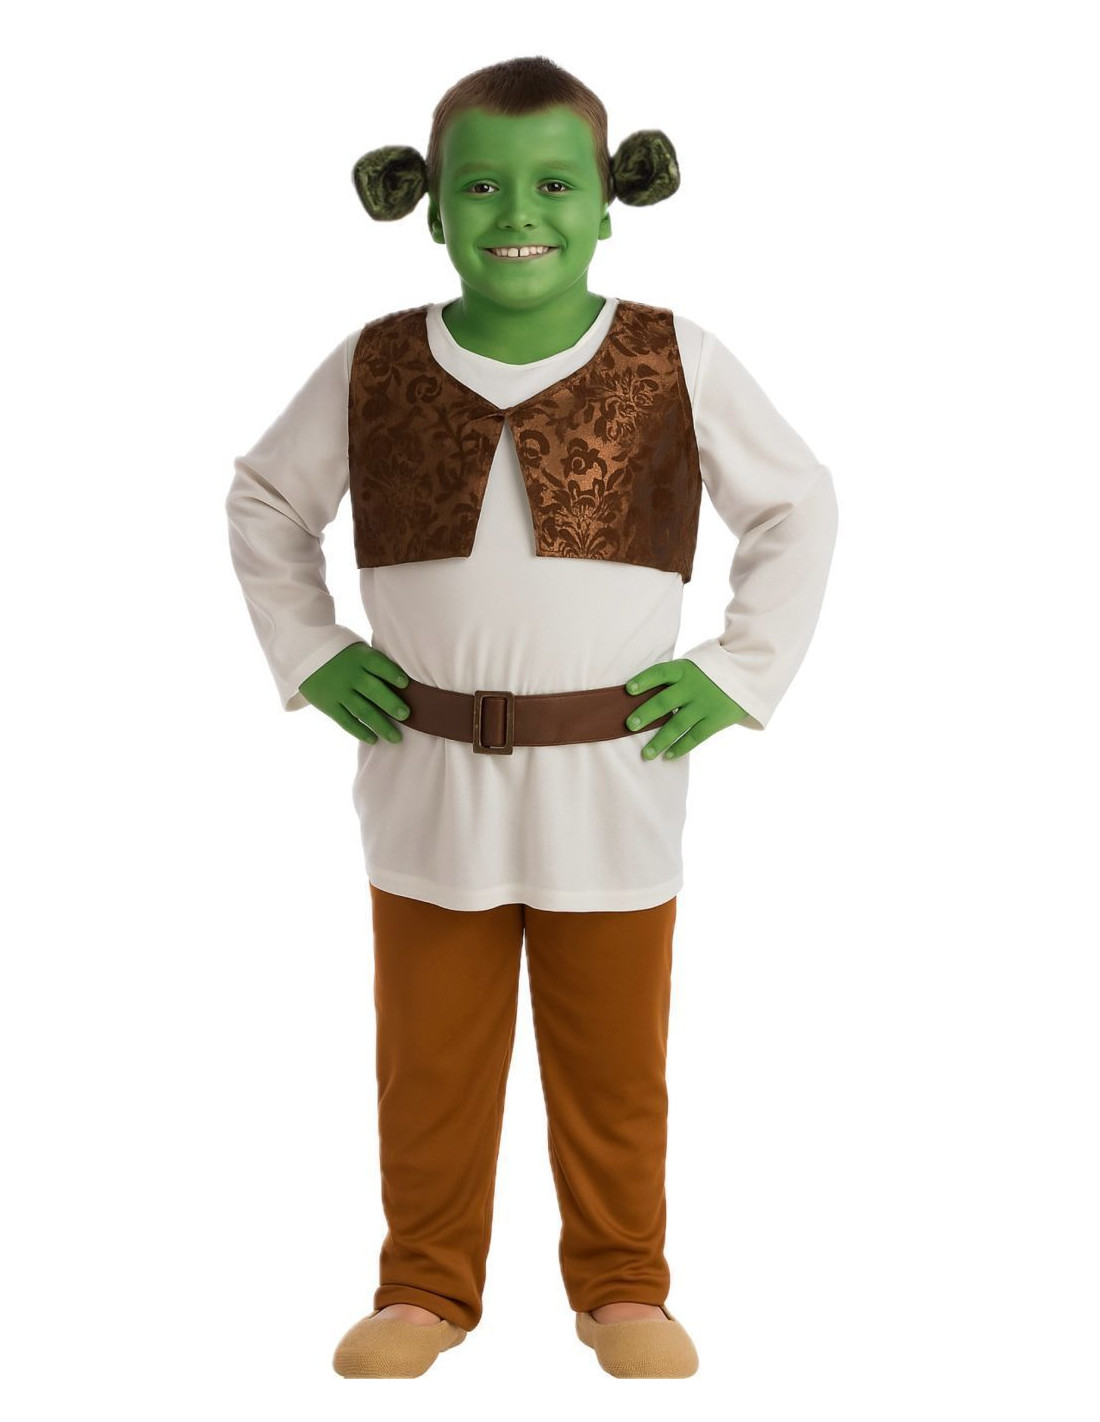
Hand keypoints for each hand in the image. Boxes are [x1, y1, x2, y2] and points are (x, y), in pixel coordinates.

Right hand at [299, 643, 410, 743]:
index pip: (378, 665)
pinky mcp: (329, 705)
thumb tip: (404, 684)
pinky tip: (374, 739)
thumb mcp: (359, 650)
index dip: (392, 673)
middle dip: (390, 704)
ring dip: (380, 725)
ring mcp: (339, 691)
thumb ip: (376, 665)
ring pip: (362, 711)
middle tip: (406, 715)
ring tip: (395, 738)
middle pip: (373, 690)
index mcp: (360, 657)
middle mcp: (350, 675)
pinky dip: (360, 731)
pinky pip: (346, 721)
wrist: (304, 655)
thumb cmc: (343, 654)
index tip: (406, 683)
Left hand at [624, 659, 748, 760]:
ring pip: (677, 725)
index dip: (644, 680)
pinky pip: (695, 737)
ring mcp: (705, 704)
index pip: (660, 672)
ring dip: (660, 741)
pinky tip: (668, 756)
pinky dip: (681, 748)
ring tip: (646, 754)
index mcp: (684, 670)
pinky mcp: (716, 719)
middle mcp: (693, 687)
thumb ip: (673, 679)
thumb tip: (642, 697)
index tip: (628, 689)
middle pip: (664, 702)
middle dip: (645, 714)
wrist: (748, 674)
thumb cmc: (710, 672)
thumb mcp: (693, 667)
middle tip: (630, 725)